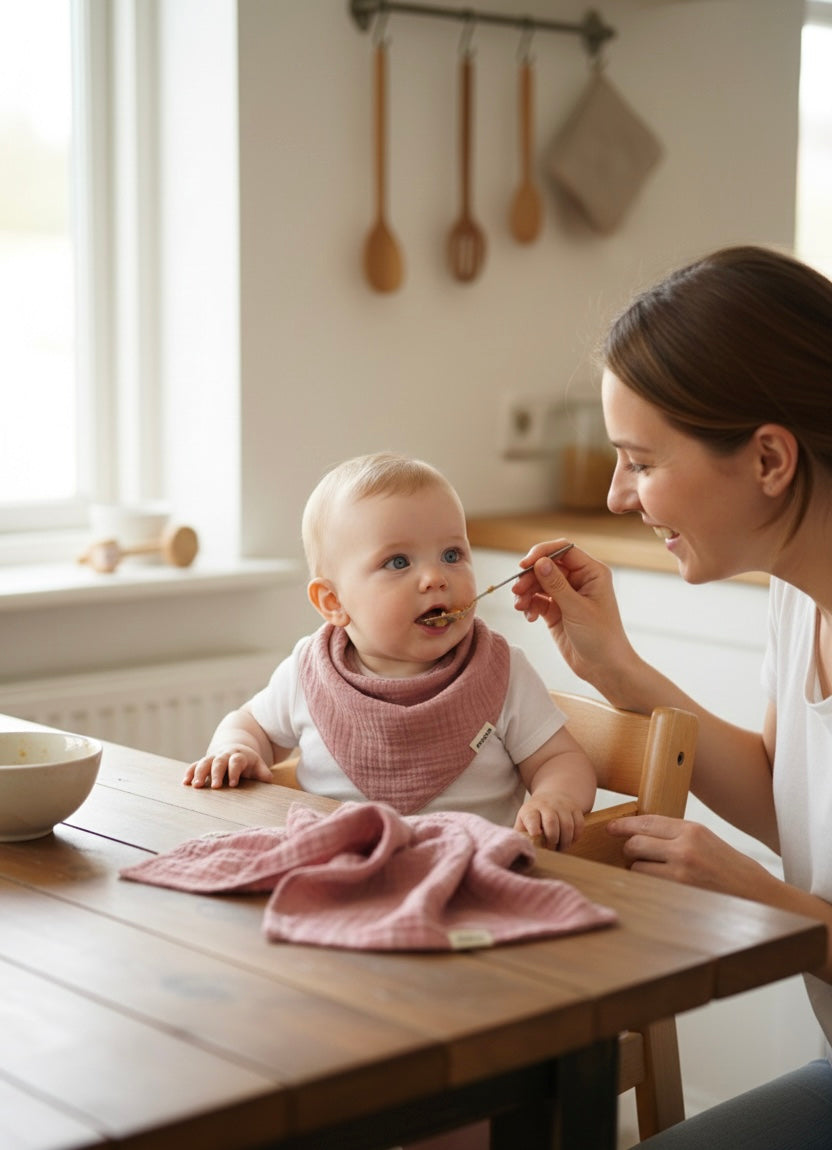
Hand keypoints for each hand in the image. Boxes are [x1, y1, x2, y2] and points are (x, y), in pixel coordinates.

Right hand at [183, 746, 272, 788]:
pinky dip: (189, 773)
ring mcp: (212, 758)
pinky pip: (194, 765)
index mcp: (239, 756)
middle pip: (219, 762)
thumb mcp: (257, 765)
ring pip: (204, 763)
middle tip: (215, 786)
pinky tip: (185, 782)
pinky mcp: (203, 762)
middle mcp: (224, 756)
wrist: (234, 748)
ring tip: (196, 786)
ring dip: (200, 773)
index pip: (236, 762)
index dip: (235, 771)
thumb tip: (268, 779)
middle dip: (216, 774)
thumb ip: (262, 772)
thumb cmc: (248, 762)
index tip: (233, 784)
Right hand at [512, 541, 632, 685]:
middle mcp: (579, 580)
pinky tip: (529, 617)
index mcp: (592, 573)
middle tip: (517, 591)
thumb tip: (540, 562)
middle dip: (530, 577)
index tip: (525, 565)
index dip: (542, 553)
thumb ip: (556, 585)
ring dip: (526, 592)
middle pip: (547, 566)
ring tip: (520, 607)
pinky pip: (537, 600)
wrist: (604, 669)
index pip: (564, 550)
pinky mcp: (557, 610)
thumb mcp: (577, 609)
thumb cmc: (601, 638)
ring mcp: (567, 595)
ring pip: (539, 583)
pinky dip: (530, 605)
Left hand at [514, 794, 585, 849]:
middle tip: (551, 848)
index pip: (531, 817)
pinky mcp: (575, 809)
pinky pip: (579, 825)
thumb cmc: (535, 815)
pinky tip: (569, 841)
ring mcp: (562, 806)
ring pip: (567, 825)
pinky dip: (575, 836)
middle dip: (552, 838)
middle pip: (551, 821)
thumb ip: (520, 834)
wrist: (552, 796)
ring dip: (565, 841)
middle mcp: (547, 805)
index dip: (533, 826)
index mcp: (531, 809)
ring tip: (560, 848)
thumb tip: (517, 848)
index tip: (535, 835)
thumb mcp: (523, 821)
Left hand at [607, 813, 772, 897]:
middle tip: (632, 854)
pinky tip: (658, 885)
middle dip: (629, 849)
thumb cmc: (730, 868)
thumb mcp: (706, 840)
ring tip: (653, 872)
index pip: (647, 822)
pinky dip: (647, 884)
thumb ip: (677, 835)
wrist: (757, 894)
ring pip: (637, 867)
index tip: (611, 827)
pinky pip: (648, 885)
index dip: (624, 824)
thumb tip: (643, 834)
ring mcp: (681, 871)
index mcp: (693, 829)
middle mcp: (685, 847)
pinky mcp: (679, 892)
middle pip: (635, 843)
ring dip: (638, 869)